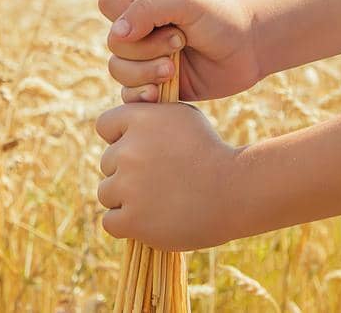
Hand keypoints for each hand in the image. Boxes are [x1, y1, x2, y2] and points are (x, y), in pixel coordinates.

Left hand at [95, 102, 245, 250]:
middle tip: (159, 180)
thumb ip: (148, 117)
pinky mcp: (132, 219)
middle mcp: (128, 150)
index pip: (104, 126)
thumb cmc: (211, 152)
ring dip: (125, 199)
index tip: (141, 150)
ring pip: (106, 193)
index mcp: (139, 119)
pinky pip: (111, 222)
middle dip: (126, 171)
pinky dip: (127, 224)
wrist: (236, 190)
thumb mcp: (183, 118)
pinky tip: (151, 219)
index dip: (120, 138)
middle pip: (107, 163)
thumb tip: (119, 125)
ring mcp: (128, 185)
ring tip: (158, 200)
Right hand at [98, 0, 262, 102]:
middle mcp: (140, 26)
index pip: (109, 3)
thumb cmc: (220, 16)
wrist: (249, 50)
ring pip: (118, 69)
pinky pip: (128, 94)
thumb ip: (147, 10)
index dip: (122, 16)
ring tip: (173, 70)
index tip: (152, 21)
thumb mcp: (185, 1)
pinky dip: (141, 95)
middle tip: (180, 41)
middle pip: (113, 41)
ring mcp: (145, 56)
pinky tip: (160, 92)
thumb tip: (116, 34)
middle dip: (145, 47)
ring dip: (145, 72)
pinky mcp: (153, 83)